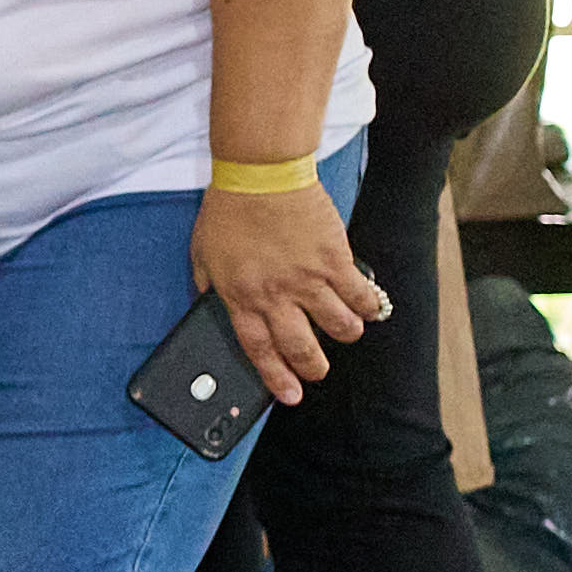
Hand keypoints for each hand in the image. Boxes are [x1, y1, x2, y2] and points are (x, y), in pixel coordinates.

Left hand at [196, 176, 379, 406]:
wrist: (260, 175)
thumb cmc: (228, 211)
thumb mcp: (201, 253)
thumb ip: (208, 286)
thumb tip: (208, 308)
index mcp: (240, 296)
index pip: (258, 349)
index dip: (275, 377)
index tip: (289, 395)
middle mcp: (276, 295)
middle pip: (301, 348)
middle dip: (313, 368)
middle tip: (318, 372)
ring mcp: (308, 279)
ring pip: (339, 327)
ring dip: (345, 335)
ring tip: (345, 331)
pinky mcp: (335, 260)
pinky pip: (361, 296)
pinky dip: (369, 307)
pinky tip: (369, 308)